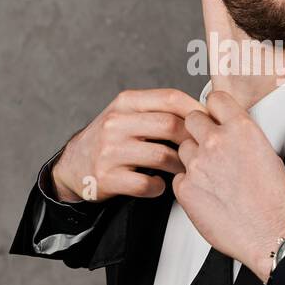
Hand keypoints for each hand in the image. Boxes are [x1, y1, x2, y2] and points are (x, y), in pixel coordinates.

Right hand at [51, 88, 199, 202]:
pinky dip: (160, 187)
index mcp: (125, 103)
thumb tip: (203, 111)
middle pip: (170, 126)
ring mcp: (110, 151)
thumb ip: (158, 109)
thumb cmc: (110, 139)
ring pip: (163, 156)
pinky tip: (159, 184)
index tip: (211, 122)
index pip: (170, 97)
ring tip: (183, 169)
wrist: (73, 165)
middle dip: (192, 140)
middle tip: (203, 151)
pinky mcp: (107, 178)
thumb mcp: (127, 113)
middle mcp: (115, 123)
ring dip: (180, 166)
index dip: (196, 109)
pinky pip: (148, 185)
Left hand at [173, 90, 284, 278]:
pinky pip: (179, 176)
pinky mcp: (185, 188)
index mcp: (241, 129)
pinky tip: (207, 194)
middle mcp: (216, 142)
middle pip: (192, 119)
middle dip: (199, 130)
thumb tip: (231, 131)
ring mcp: (197, 164)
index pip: (216, 99)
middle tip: (209, 147)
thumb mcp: (268, 153)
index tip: (214, 116)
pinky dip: (189, 183)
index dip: (214, 109)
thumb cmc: (273, 199)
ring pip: (183, 148)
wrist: (268, 232)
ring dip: (193, 157)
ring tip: (213, 176)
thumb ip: (243, 136)